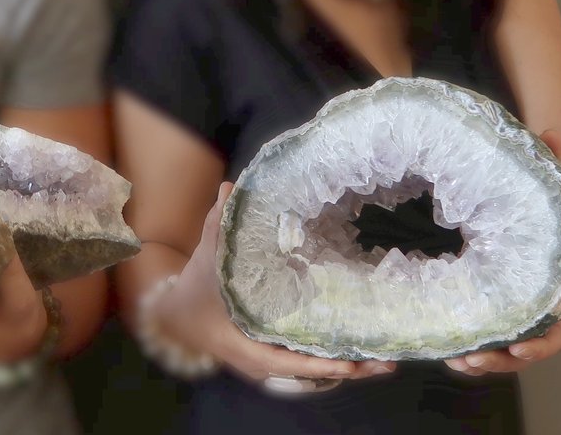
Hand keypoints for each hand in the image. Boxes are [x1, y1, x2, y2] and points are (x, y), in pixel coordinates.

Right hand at [156, 182, 394, 385]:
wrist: (175, 316)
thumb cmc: (194, 290)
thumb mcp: (206, 259)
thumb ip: (218, 225)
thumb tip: (229, 188)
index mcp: (244, 346)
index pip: (286, 363)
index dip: (318, 364)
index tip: (350, 363)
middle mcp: (260, 363)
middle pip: (310, 373)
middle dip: (348, 368)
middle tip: (385, 363)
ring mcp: (268, 362)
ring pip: (312, 371)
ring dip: (346, 366)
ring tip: (384, 361)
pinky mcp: (273, 355)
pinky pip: (306, 362)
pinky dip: (331, 358)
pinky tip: (359, 350)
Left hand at [446, 129, 560, 376]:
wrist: (555, 201)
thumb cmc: (549, 190)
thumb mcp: (549, 177)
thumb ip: (548, 160)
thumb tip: (552, 135)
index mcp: (553, 277)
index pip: (553, 322)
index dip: (537, 340)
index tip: (517, 344)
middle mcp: (535, 297)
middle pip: (526, 345)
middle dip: (499, 359)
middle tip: (471, 359)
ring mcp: (513, 303)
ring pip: (503, 346)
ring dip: (480, 358)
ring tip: (455, 360)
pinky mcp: (490, 300)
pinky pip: (483, 332)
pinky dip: (467, 343)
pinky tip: (444, 346)